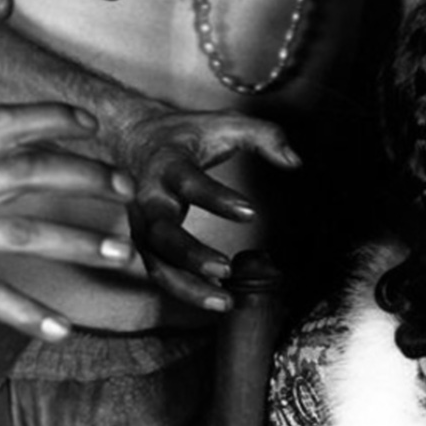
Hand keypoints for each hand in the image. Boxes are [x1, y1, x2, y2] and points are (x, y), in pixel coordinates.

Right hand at [0, 104, 137, 340]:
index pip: (0, 125)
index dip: (49, 118)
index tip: (92, 123)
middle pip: (28, 171)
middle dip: (86, 176)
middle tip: (129, 189)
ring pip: (24, 234)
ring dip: (80, 243)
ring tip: (123, 255)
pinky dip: (29, 314)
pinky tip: (63, 328)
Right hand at [107, 105, 298, 311]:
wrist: (132, 138)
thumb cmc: (183, 134)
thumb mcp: (224, 123)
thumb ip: (263, 136)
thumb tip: (294, 160)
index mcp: (166, 165)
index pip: (189, 182)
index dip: (216, 197)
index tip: (250, 211)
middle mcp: (147, 198)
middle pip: (162, 233)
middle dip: (191, 255)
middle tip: (226, 269)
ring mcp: (142, 225)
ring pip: (158, 263)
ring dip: (188, 286)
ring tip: (225, 301)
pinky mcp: (145, 244)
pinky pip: (161, 273)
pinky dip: (186, 291)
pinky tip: (218, 302)